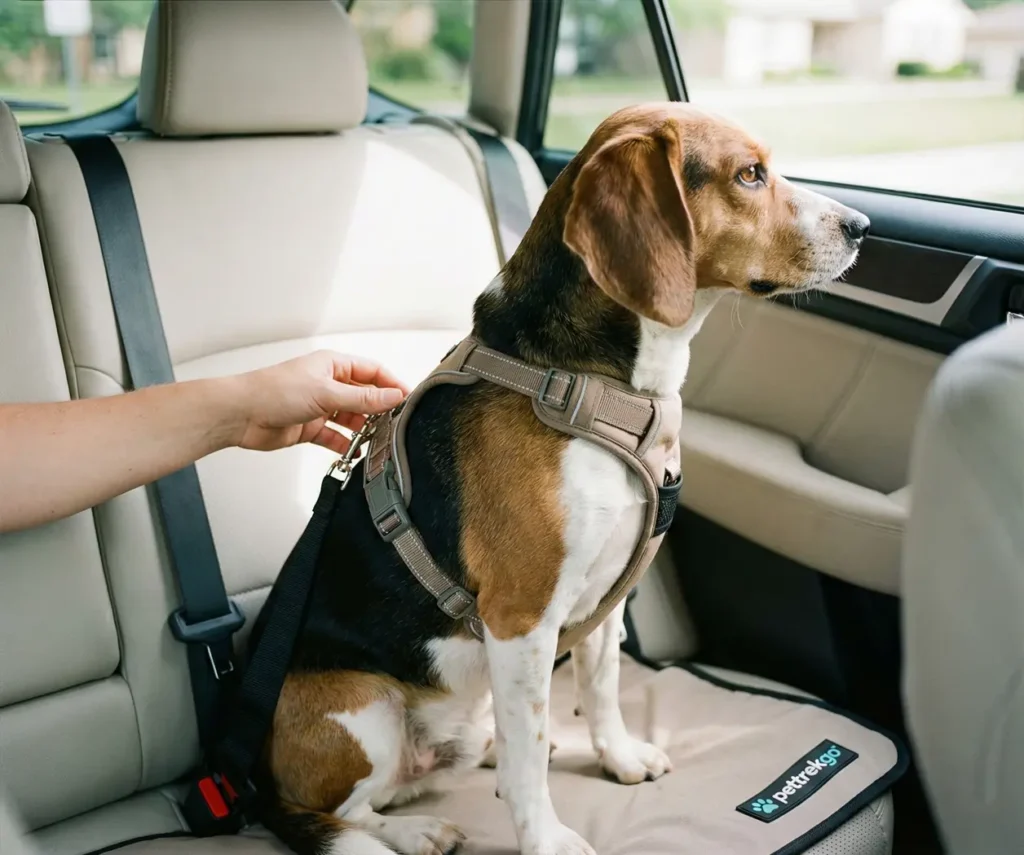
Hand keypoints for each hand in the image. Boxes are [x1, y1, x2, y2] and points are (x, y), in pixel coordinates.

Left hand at [230, 351, 408, 452]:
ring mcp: (320, 406)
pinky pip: (336, 437)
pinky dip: (347, 444)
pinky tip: (356, 452)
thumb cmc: (273, 391)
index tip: (407, 399)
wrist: (241, 415)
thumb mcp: (326, 393)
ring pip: (352, 418)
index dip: (391, 384)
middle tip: (393, 424)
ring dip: (363, 429)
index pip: (372, 371)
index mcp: (333, 365)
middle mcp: (328, 384)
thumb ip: (363, 399)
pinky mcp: (311, 427)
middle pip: (364, 396)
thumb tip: (393, 396)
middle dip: (379, 410)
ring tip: (376, 440)